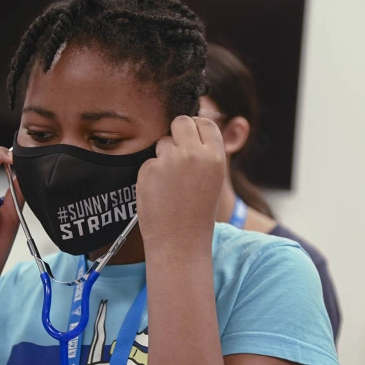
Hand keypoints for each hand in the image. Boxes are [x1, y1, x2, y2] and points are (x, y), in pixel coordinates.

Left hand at [137, 116, 224, 249]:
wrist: (179, 241)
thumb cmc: (197, 213)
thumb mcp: (212, 179)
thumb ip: (204, 154)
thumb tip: (191, 127)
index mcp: (215, 157)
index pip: (205, 123)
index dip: (196, 128)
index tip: (191, 137)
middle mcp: (194, 154)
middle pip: (181, 122)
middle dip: (177, 132)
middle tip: (176, 152)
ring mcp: (170, 160)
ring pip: (163, 142)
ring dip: (164, 156)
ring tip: (171, 184)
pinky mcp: (150, 169)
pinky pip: (149, 161)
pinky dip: (152, 174)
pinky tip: (159, 192)